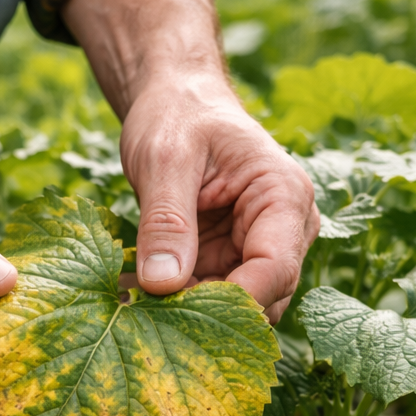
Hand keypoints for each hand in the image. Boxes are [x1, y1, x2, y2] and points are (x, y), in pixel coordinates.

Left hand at [63, 0, 318, 321]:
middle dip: (208, 312)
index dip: (232, 301)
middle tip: (144, 314)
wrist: (174, 100)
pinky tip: (132, 293)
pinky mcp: (228, 258)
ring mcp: (257, 246)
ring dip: (188, 312)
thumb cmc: (177, 115)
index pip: (275, 268)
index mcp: (283, 196)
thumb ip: (166, 221)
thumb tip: (162, 286)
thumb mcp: (164, 160)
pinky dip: (174, 300)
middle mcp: (284, 228)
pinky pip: (209, 294)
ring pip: (236, 304)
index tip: (176, 313)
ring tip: (132, 303)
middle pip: (263, 296)